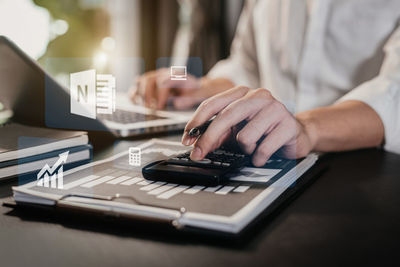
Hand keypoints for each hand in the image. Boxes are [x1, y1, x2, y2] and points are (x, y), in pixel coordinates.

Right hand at [130, 68, 203, 109]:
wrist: (193, 87)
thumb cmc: (193, 92)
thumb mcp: (195, 95)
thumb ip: (187, 99)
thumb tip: (176, 103)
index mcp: (176, 74)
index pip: (164, 82)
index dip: (160, 95)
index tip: (160, 107)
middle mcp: (164, 73)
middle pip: (150, 79)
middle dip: (149, 96)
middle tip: (151, 108)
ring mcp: (156, 75)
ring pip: (142, 80)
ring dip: (141, 94)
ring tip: (145, 106)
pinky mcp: (149, 81)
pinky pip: (138, 83)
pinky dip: (135, 92)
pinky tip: (136, 102)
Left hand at [181, 86, 315, 165]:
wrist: (297, 134)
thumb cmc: (263, 131)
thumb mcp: (236, 130)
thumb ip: (217, 134)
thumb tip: (197, 145)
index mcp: (242, 93)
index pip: (213, 103)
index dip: (196, 122)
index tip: (187, 139)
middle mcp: (258, 96)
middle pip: (225, 116)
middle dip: (208, 139)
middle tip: (198, 154)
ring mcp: (274, 108)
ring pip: (244, 136)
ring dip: (245, 149)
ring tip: (253, 147)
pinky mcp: (288, 124)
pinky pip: (262, 148)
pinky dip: (259, 157)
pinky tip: (263, 155)